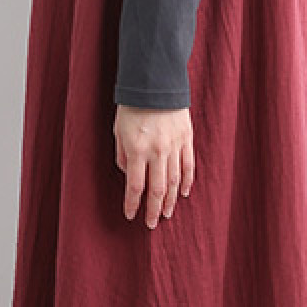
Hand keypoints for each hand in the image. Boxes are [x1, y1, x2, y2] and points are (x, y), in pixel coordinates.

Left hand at [112, 104, 194, 227]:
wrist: (155, 83)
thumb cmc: (131, 107)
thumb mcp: (118, 131)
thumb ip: (122, 157)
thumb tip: (130, 177)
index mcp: (137, 150)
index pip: (135, 186)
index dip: (132, 204)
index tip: (130, 216)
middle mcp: (157, 151)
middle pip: (157, 189)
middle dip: (153, 210)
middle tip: (151, 224)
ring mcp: (174, 146)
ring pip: (174, 181)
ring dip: (170, 200)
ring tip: (166, 214)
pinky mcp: (186, 139)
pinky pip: (188, 166)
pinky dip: (186, 182)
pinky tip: (183, 193)